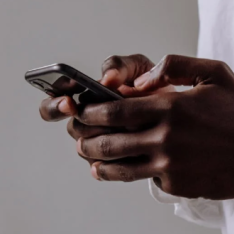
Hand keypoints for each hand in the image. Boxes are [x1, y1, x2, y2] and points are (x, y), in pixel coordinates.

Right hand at [38, 54, 174, 164]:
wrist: (179, 110)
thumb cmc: (151, 84)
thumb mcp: (138, 67)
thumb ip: (120, 66)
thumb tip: (106, 78)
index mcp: (86, 97)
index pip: (54, 103)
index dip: (55, 105)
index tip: (68, 102)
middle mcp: (87, 122)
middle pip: (74, 129)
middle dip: (90, 124)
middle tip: (108, 118)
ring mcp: (99, 145)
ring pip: (89, 149)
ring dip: (108, 140)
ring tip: (134, 130)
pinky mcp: (114, 163)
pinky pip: (106, 167)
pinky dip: (119, 158)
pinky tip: (136, 149)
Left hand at [75, 55, 233, 199]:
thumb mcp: (214, 73)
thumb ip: (174, 66)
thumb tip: (139, 82)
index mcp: (170, 107)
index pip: (114, 111)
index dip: (90, 112)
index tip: (82, 111)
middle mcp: (165, 139)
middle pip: (108, 142)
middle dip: (85, 139)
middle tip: (79, 137)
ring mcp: (170, 166)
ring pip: (119, 168)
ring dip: (98, 162)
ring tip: (91, 158)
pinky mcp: (177, 186)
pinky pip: (144, 180)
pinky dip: (133, 173)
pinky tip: (126, 169)